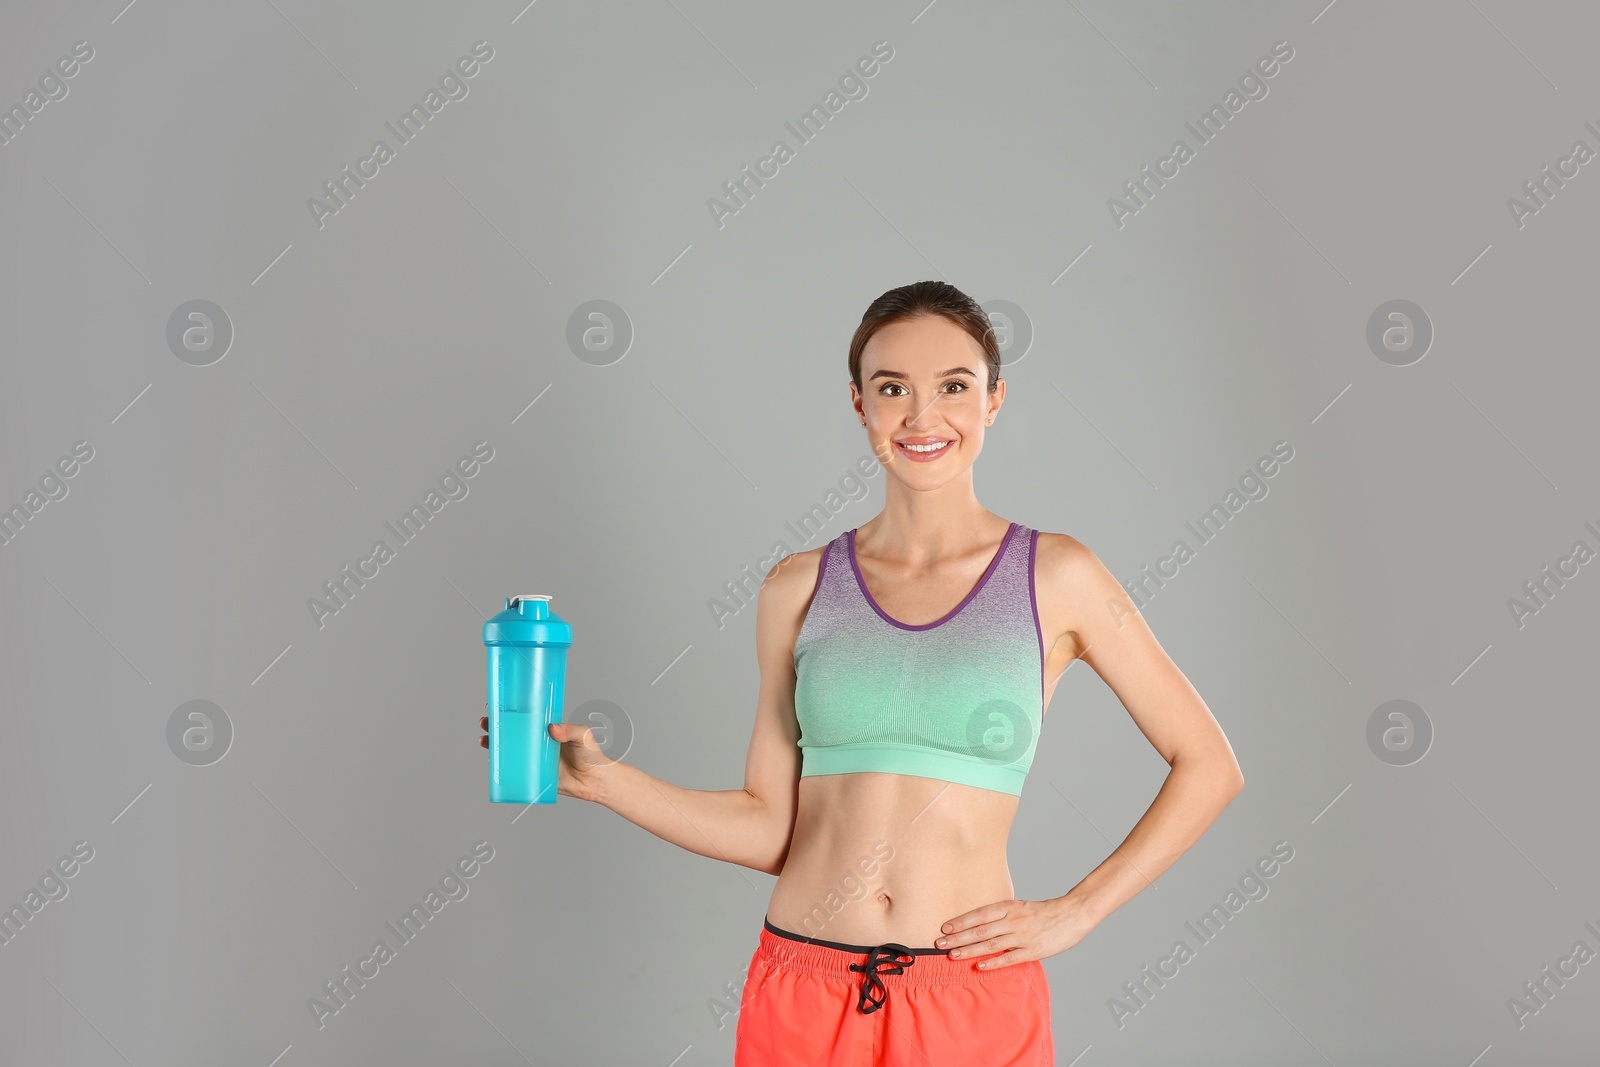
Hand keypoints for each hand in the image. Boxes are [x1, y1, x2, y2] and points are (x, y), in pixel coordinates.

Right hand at [476, 717, 613, 802]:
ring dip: (494, 744)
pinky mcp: (534, 774)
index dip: (509, 710)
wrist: (595, 781)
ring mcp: (534, 757)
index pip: (525, 715)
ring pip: (509, 749)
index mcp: (547, 728)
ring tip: (485, 740)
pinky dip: (501, 765)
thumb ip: (569, 730)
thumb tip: (552, 728)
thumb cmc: (592, 754)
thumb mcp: (582, 735)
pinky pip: (514, 769)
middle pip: (512, 731)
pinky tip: (493, 762)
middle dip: (496, 725)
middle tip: (487, 722)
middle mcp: (537, 741)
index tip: (496, 705)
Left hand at [935, 896, 1096, 969]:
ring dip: (969, 950)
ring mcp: (1023, 936)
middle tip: (939, 943)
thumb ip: (1002, 915)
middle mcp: (1013, 920)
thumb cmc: (1044, 912)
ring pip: (991, 944)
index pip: (979, 914)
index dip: (961, 921)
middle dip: (958, 937)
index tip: (944, 927)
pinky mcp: (1033, 950)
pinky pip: (1010, 958)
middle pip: (980, 929)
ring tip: (952, 955)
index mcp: (1010, 907)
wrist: (1073, 914)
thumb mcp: (1021, 906)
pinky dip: (993, 962)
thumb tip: (980, 924)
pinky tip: (979, 967)